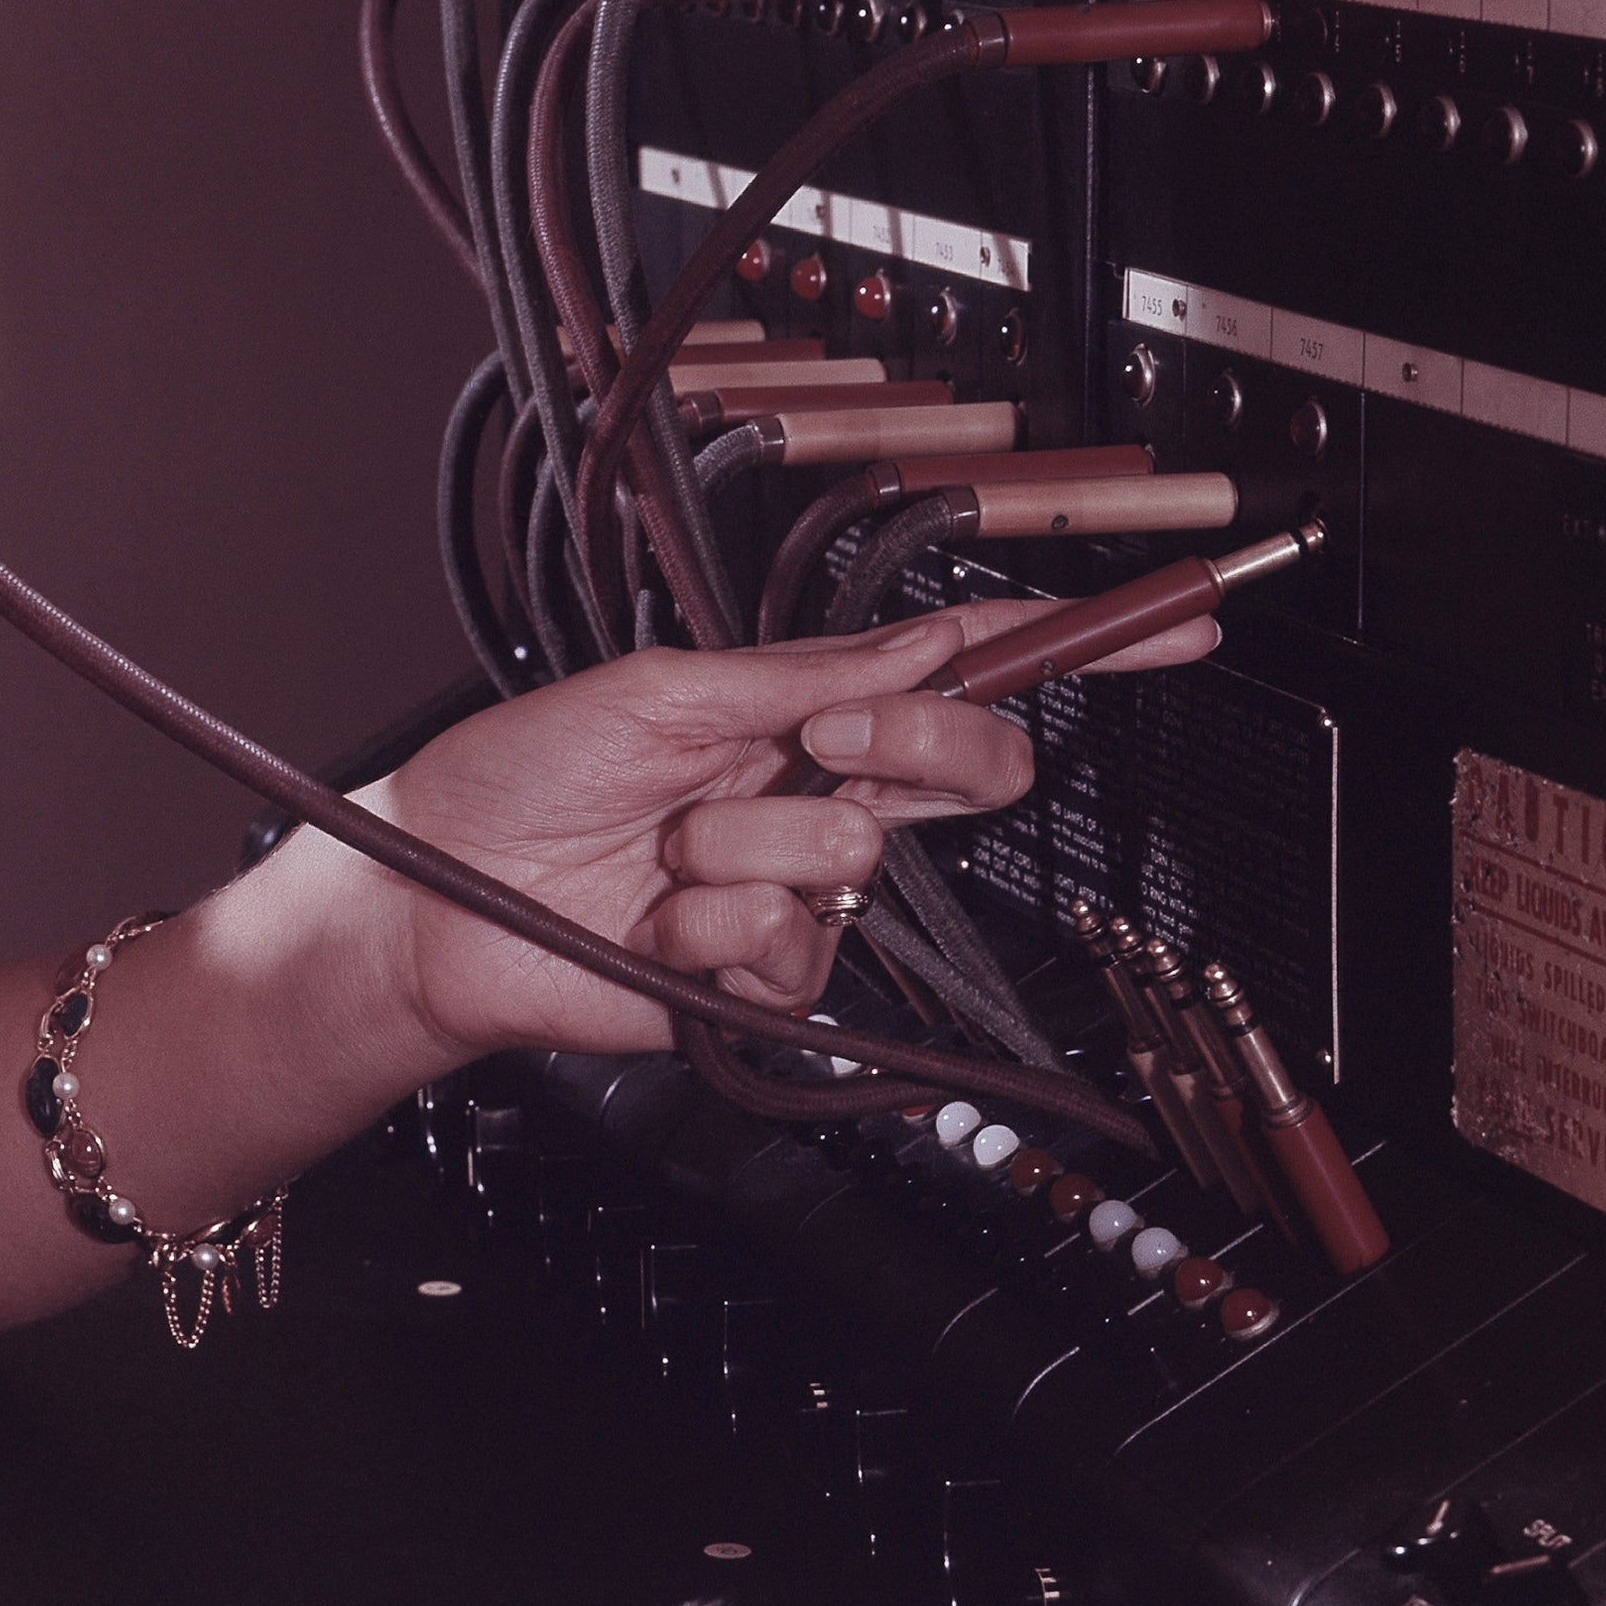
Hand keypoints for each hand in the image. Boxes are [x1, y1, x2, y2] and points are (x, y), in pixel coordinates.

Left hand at [363, 599, 1211, 1063]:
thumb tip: (924, 646)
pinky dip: (713, 929)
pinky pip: (794, 942)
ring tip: (659, 852)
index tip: (1169, 628)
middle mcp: (807, 795)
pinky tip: (655, 923)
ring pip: (853, 855)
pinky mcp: (765, 977)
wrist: (436, 899)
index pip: (953, 675)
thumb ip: (802, 678)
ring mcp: (791, 889)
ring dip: (740, 845)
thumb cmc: (516, 779)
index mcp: (791, 711)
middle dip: (903, 749)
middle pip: (960, 770)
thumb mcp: (658, 694)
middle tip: (813, 747)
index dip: (1063, 652)